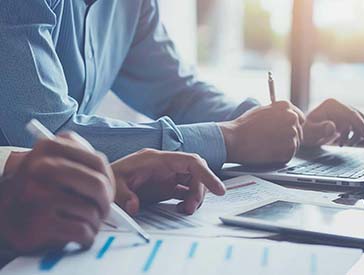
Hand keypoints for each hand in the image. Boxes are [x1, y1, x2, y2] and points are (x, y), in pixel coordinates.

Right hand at [0, 133, 114, 252]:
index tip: (107, 190)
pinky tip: (80, 235)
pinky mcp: (40, 223)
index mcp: (49, 147)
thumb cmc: (37, 188)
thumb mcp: (51, 160)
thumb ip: (79, 158)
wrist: (3, 213)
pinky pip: (83, 231)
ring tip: (85, 222)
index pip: (98, 162)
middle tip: (104, 210)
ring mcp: (39, 196)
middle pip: (98, 185)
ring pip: (92, 210)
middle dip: (106, 202)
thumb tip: (109, 176)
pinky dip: (87, 236)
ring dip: (94, 221)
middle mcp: (41, 168)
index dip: (109, 180)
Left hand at [111, 149, 225, 215]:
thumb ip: (124, 195)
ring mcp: (167, 175)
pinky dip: (188, 200)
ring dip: (194, 197)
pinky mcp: (165, 186)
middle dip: (200, 190)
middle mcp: (166, 165)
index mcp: (157, 159)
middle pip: (196, 173)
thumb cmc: (110, 177)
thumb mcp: (113, 185)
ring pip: (193, 182)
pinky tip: (181, 209)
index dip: (207, 174)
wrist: (103, 180)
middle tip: (190, 208)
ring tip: (185, 210)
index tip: (219, 190)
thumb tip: (135, 206)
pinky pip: (185, 191)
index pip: (191, 162)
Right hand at [219, 101, 304, 164]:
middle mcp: (291, 118)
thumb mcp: (263, 110)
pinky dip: (281, 156)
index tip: (284, 130)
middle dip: (288, 137)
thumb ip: (278, 113)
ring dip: (284, 146)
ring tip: (269, 146)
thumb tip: (287, 118)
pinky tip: (269, 152)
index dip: (291, 125)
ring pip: (295, 143)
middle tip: (274, 141)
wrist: (235, 139)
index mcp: (285, 106)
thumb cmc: (245, 126)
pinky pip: (290, 154)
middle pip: (298, 131)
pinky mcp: (288, 150)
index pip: (299, 117)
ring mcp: (291, 134)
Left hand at [302, 98, 363, 146]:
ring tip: (342, 144)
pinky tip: (341, 142)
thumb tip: (333, 127)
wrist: (302, 133)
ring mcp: (341, 112)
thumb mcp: (310, 132)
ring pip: (358, 123)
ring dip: (354, 135)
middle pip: (358, 117)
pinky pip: (354, 127)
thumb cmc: (304, 131)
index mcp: (332, 105)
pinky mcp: (342, 119)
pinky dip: (351, 136)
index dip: (361, 126)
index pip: (351, 114)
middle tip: (351, 144)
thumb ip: (320, 129)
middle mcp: (338, 106)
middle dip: (358, 132)